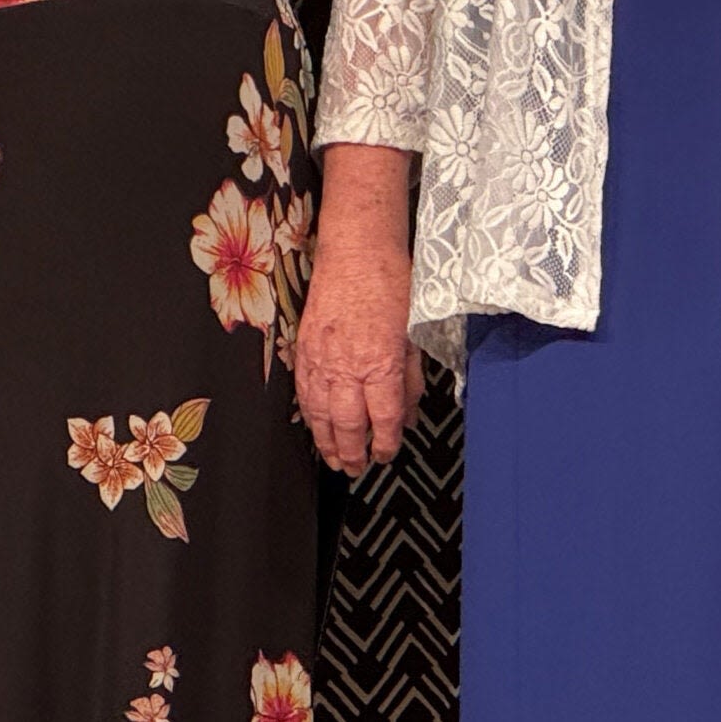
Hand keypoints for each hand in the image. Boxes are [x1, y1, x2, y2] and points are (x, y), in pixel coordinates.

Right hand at [294, 238, 421, 477]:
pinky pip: (304, 394)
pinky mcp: (303, 351)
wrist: (356, 253)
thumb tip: (409, 413)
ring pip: (320, 415)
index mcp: (381, 362)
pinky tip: (315, 428)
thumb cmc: (393, 285)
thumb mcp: (417, 331)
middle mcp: (348, 367)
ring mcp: (321, 360)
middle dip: (352, 452)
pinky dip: (309, 416)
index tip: (388, 454)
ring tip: (334, 461)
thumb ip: (411, 377)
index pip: (384, 417)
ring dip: (326, 443)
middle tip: (357, 468)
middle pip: (348, 424)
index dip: (386, 442)